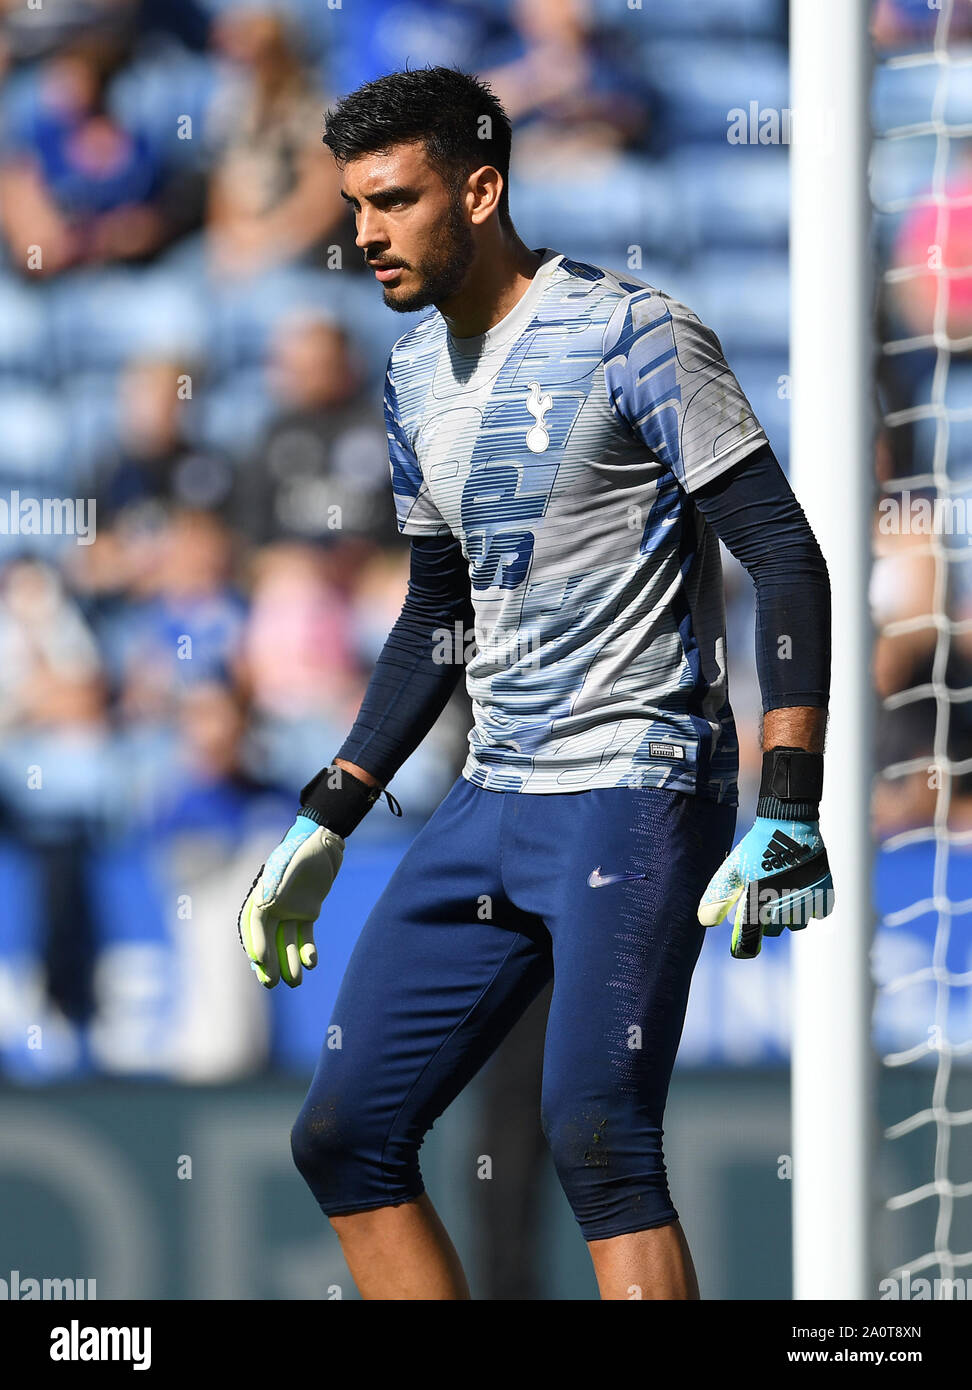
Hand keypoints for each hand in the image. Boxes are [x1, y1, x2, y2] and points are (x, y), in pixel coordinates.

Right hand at [238, 816, 343, 987]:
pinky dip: (308, 949)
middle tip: (271, 984)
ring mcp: (290, 910)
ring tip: (295, 983)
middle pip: (269, 939)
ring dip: (290, 962)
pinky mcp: (308, 912)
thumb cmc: (300, 850)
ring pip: (288, 942)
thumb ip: (276, 882)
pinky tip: (312, 963)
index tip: (260, 961)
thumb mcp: (288, 863)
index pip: (256, 925)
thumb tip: (265, 904)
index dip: (257, 942)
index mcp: (262, 895)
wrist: (323, 841)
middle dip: (270, 963)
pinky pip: (305, 935)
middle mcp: (273, 906)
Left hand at [698, 816, 833, 958]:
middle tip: (763, 896)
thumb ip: (719, 896)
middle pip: (773, 930)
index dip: (744, 947)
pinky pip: (816, 912)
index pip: (750, 941)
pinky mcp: (824, 895)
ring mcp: (806, 902)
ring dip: (788, 913)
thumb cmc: (756, 847)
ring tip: (782, 890)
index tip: (740, 949)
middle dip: (766, 919)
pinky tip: (801, 888)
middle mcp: (783, 908)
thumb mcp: (732, 870)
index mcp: (758, 904)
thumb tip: (706, 923)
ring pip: (796, 923)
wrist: (788, 823)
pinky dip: (810, 905)